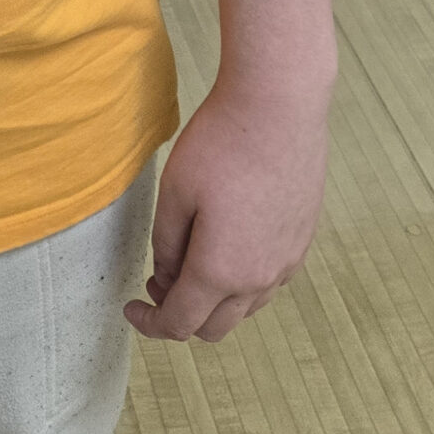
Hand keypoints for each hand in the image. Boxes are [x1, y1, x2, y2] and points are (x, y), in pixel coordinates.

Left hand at [125, 76, 329, 343]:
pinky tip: (228, 244)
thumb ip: (165, 245)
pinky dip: (243, 281)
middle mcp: (260, 279)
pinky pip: (269, 282)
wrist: (279, 105)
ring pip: (244, 307)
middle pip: (214, 327)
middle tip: (158, 280)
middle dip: (181, 314)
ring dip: (214, 299)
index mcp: (220, 271)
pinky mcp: (302, 240)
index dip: (150, 323)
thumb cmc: (221, 143)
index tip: (131, 308)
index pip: (180, 324)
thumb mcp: (174, 192)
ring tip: (191, 258)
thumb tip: (166, 276)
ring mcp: (287, 261)